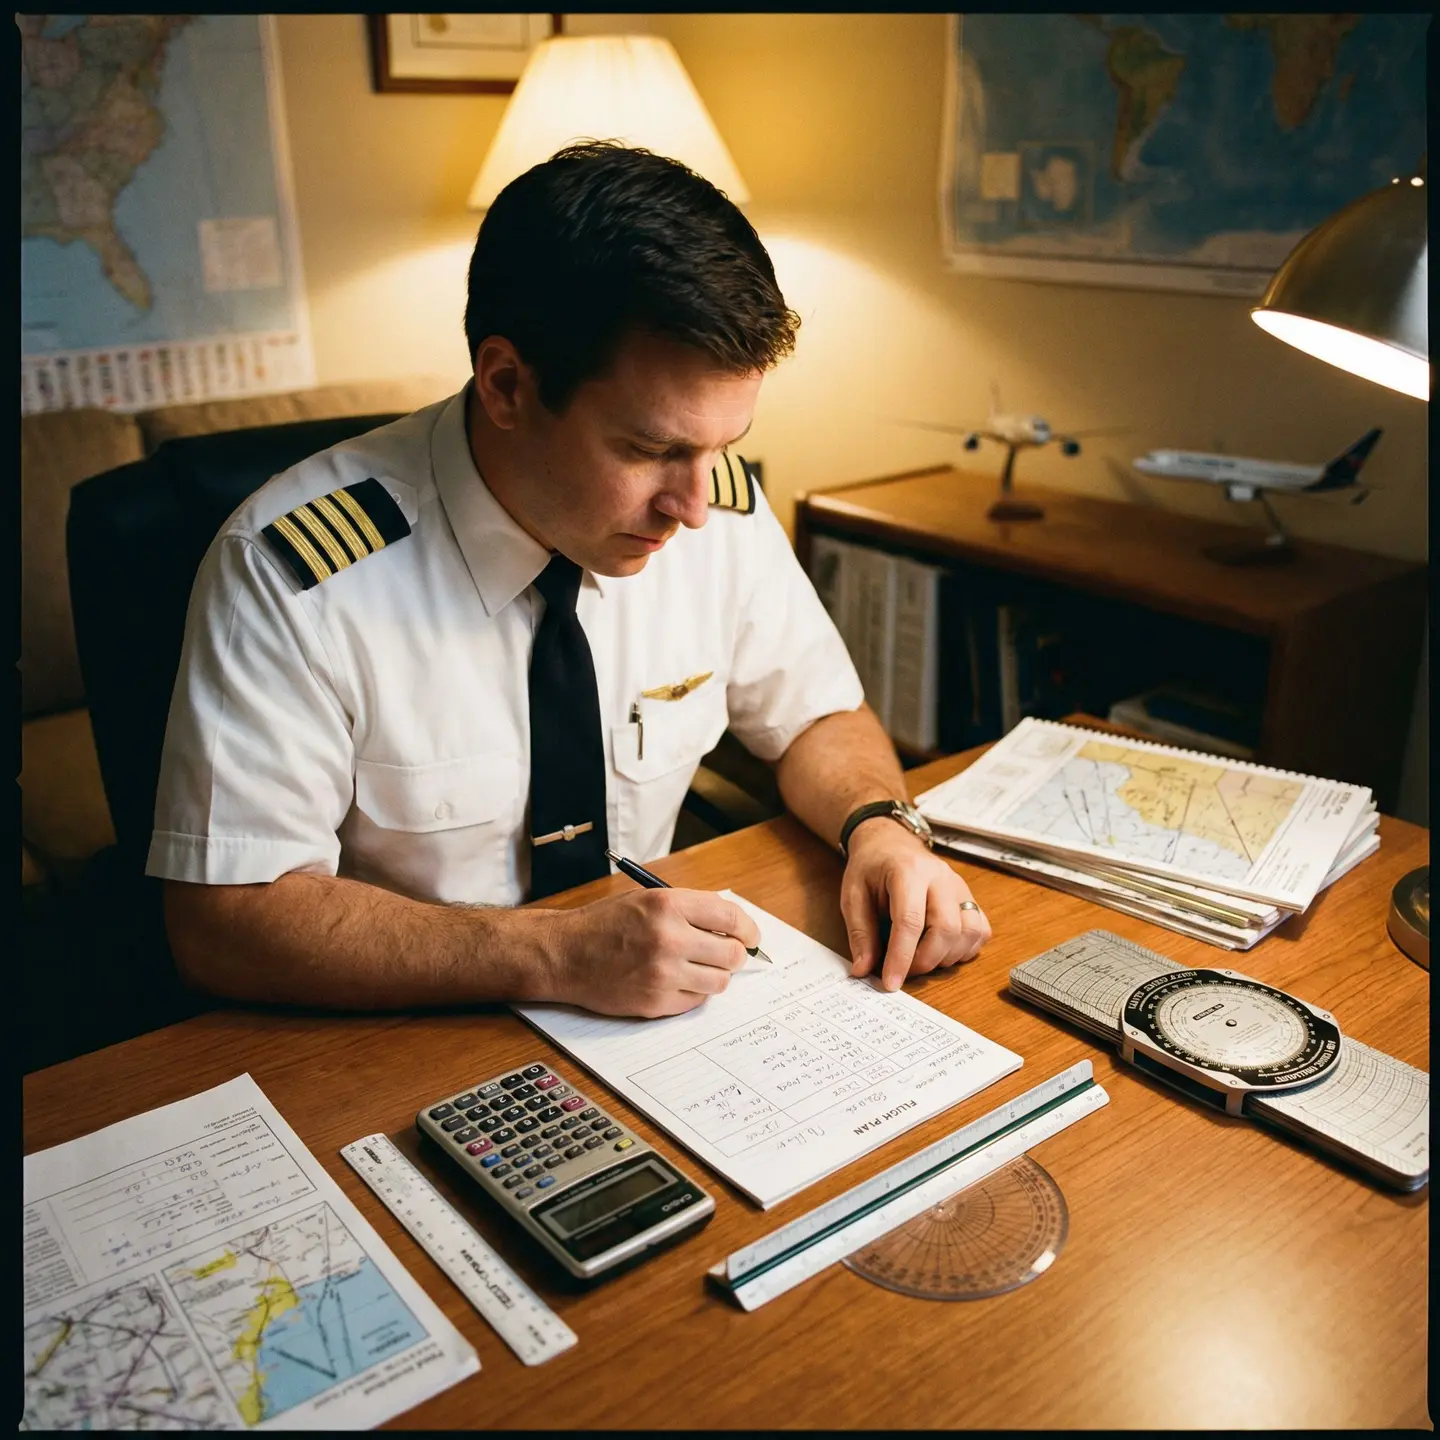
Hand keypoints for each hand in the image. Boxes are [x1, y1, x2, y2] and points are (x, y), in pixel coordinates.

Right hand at [546, 888, 760, 1018]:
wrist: (564, 954)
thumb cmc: (604, 924)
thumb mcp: (647, 899)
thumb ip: (689, 909)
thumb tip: (734, 926)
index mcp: (668, 905)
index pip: (731, 917)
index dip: (749, 929)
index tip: (751, 937)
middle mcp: (669, 938)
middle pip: (732, 954)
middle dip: (735, 955)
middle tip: (725, 954)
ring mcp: (663, 973)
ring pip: (719, 982)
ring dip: (715, 975)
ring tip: (697, 968)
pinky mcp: (655, 1002)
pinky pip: (695, 1001)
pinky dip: (692, 993)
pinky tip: (674, 981)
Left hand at [840, 818, 990, 990]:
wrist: (890, 843)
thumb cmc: (871, 869)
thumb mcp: (852, 896)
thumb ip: (860, 933)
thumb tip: (864, 970)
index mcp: (907, 871)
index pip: (910, 922)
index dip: (901, 958)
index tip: (891, 983)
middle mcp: (940, 877)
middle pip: (946, 929)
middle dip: (925, 961)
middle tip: (904, 971)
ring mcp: (960, 886)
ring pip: (969, 932)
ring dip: (947, 957)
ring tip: (922, 959)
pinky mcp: (970, 897)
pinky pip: (981, 930)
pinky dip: (966, 949)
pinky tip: (943, 951)